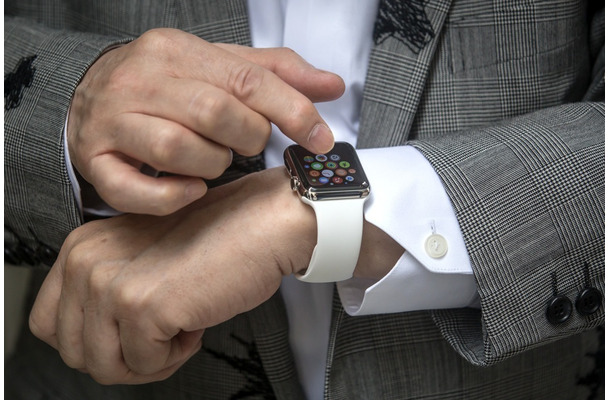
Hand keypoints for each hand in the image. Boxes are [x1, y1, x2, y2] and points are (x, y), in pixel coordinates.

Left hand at [29, 167, 317, 383]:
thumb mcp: (142, 255)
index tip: (127, 336)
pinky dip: (174, 356)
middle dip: (121, 358)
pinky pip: (145, 365)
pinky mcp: (141, 307)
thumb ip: (109, 289)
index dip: (92, 342)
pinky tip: (194, 323)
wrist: (261, 224)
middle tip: (160, 339)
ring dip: (148, 361)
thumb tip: (99, 342)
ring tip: (179, 330)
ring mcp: (110, 284)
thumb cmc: (216, 239)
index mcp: (80, 247)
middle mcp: (85, 262)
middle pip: (75, 352)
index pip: (48, 324)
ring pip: (104, 367)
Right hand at [68, 28, 344, 214]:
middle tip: (248, 144)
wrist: (91, 96)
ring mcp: (113, 121)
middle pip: (215, 112)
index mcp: (178, 51)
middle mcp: (141, 80)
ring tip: (212, 160)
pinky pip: (135, 189)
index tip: (319, 138)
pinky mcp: (96, 160)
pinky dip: (172, 197)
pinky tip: (190, 190)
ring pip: (177, 149)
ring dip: (211, 165)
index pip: (248, 79)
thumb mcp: (221, 68)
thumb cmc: (167, 85)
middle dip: (247, 138)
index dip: (293, 111)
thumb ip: (277, 74)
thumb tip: (332, 85)